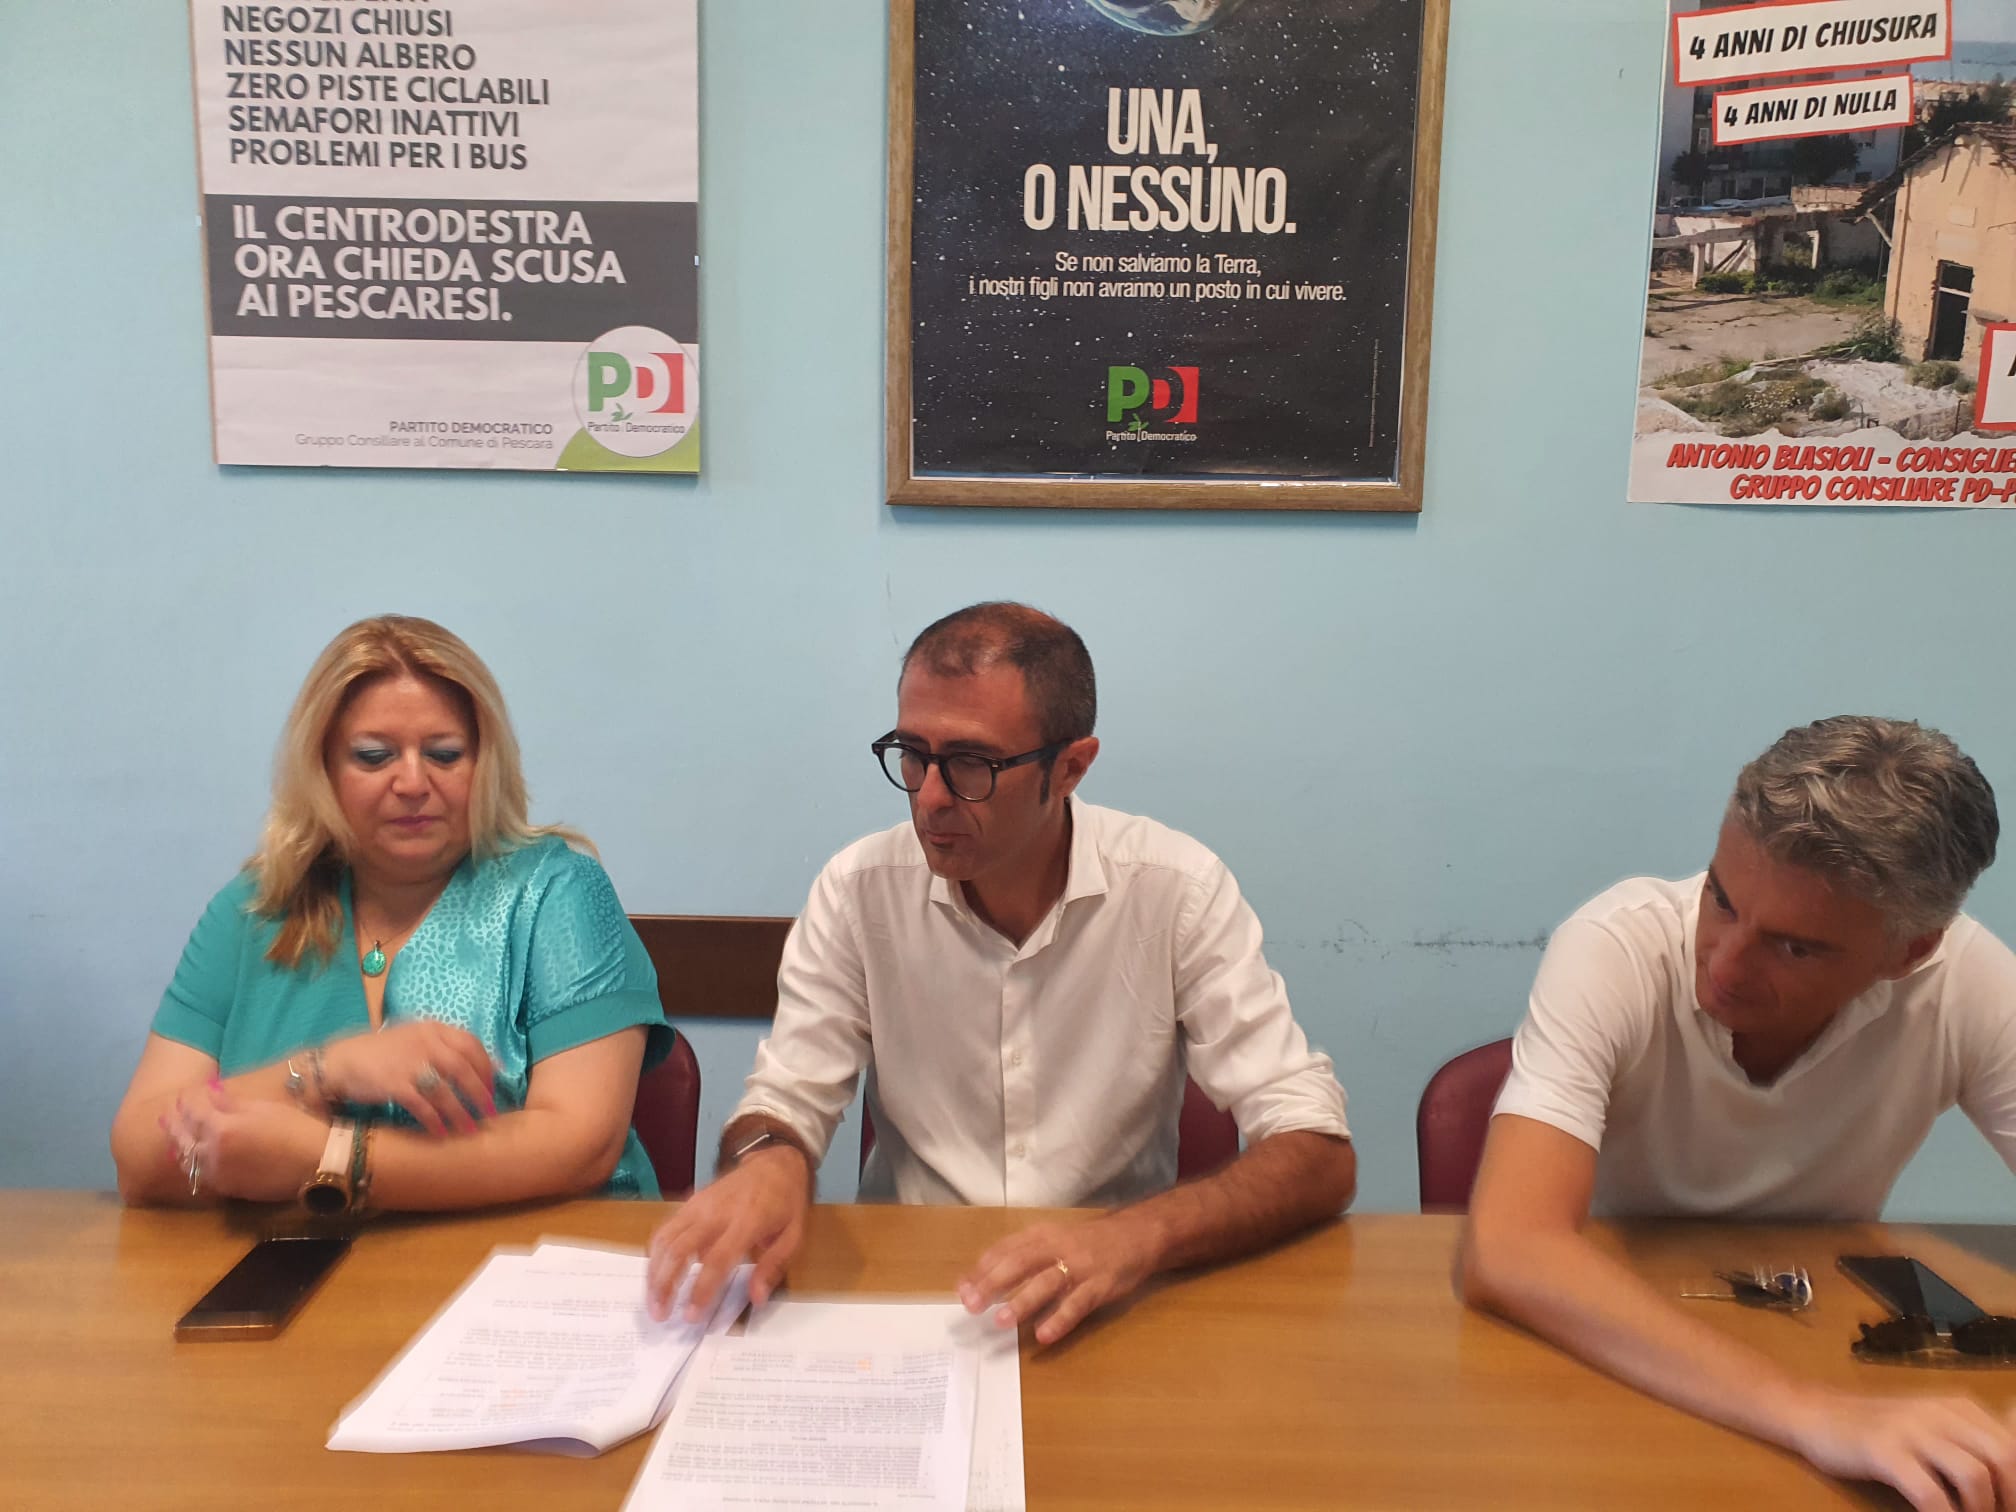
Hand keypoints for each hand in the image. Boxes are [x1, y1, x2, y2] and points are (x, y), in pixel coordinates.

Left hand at [161, 1081, 328, 1203]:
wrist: (318, 1164)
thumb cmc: (297, 1129)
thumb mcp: (264, 1108)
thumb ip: (231, 1103)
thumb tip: (210, 1095)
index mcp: (222, 1129)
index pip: (194, 1111)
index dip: (187, 1100)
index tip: (184, 1093)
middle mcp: (212, 1154)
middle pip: (184, 1136)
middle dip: (175, 1122)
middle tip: (168, 1112)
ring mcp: (217, 1174)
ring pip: (187, 1159)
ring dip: (179, 1144)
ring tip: (176, 1134)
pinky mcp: (226, 1188)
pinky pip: (200, 1174)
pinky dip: (193, 1162)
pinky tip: (193, 1156)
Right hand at [321, 1022, 495, 1134]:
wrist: (340, 1061)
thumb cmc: (381, 1052)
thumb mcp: (415, 1038)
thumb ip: (445, 1046)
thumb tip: (485, 1063)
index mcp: (432, 1028)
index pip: (470, 1043)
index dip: (486, 1066)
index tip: (493, 1084)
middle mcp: (425, 1042)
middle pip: (463, 1068)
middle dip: (480, 1092)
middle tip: (491, 1112)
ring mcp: (409, 1063)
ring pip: (445, 1090)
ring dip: (461, 1112)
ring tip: (470, 1129)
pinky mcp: (395, 1084)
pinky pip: (422, 1105)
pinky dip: (434, 1120)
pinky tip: (441, 1132)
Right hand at [645, 1145, 809, 1323]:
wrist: (775, 1163)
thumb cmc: (786, 1202)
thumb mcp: (793, 1235)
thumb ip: (773, 1267)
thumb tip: (756, 1298)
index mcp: (747, 1222)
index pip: (716, 1260)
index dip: (701, 1290)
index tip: (691, 1315)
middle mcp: (717, 1211)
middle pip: (679, 1249)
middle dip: (664, 1284)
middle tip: (660, 1313)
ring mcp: (700, 1203)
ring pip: (665, 1238)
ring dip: (654, 1271)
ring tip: (652, 1299)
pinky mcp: (691, 1200)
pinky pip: (666, 1227)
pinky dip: (656, 1252)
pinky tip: (656, 1273)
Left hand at [957, 1212, 1160, 1345]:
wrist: (1136, 1235)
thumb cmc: (1085, 1242)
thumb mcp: (1052, 1239)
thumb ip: (1018, 1255)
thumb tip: (977, 1279)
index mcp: (1042, 1235)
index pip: (1005, 1249)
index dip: (982, 1269)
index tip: (961, 1290)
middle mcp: (1058, 1247)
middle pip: (1021, 1263)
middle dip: (994, 1284)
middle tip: (972, 1305)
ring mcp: (1079, 1267)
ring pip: (1047, 1283)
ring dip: (1023, 1302)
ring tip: (1002, 1321)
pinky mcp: (1100, 1286)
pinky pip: (1077, 1304)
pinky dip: (1060, 1320)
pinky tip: (1044, 1335)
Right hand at [1785, 1387, 2015, 1511]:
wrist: (1814, 1414)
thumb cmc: (1877, 1427)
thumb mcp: (1930, 1424)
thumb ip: (1969, 1438)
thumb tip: (2011, 1450)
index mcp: (1957, 1406)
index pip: (2012, 1444)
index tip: (2009, 1505)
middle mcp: (1939, 1412)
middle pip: (2003, 1457)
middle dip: (2009, 1497)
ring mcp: (1910, 1430)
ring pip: (1973, 1475)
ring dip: (1978, 1510)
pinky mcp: (1883, 1451)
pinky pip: (1930, 1493)